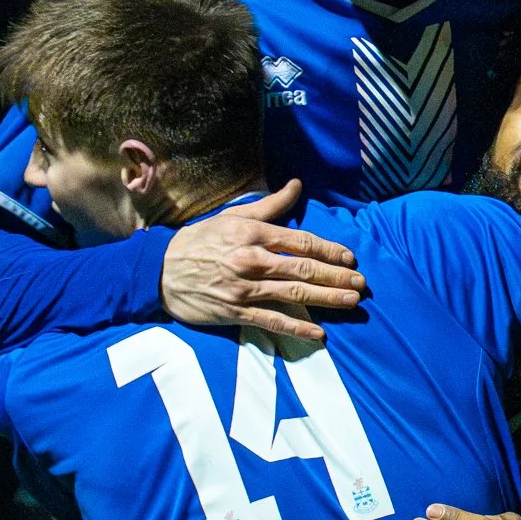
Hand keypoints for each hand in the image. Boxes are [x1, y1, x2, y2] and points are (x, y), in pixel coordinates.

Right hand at [160, 179, 364, 342]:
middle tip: (361, 283)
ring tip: (351, 302)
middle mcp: (252, 260)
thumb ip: (269, 204)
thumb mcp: (232, 216)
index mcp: (253, 233)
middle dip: (336, 276)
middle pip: (304, 269)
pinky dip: (297, 328)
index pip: (302, 242)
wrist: (159, 271)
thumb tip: (297, 185)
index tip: (349, 258)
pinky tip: (319, 334)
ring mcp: (244, 288)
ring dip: (326, 299)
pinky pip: (272, 321)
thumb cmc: (198, 241)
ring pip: (294, 294)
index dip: (329, 251)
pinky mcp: (235, 312)